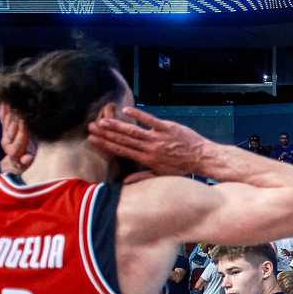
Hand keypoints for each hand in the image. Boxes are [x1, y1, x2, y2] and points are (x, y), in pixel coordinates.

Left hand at [0, 102, 35, 174]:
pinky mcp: (4, 131)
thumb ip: (28, 161)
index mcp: (14, 151)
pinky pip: (3, 119)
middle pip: (12, 128)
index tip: (25, 120)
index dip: (23, 129)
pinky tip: (4, 101)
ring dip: (10, 111)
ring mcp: (5, 135)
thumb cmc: (27, 164)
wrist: (17, 165)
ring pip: (7, 122)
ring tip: (13, 101)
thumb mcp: (30, 165)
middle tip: (21, 106)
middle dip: (17, 117)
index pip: (20, 138)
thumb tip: (27, 158)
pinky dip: (4, 110)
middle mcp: (7, 142)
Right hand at [87, 108, 210, 175]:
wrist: (202, 157)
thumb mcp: (161, 175)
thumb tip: (124, 183)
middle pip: (123, 140)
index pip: (121, 151)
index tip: (92, 139)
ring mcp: (158, 138)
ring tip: (102, 120)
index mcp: (147, 159)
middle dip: (106, 134)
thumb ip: (142, 177)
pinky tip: (126, 110)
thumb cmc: (182, 166)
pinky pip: (150, 120)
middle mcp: (150, 149)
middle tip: (91, 127)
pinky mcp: (168, 128)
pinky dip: (139, 115)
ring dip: (117, 126)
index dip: (105, 145)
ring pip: (133, 131)